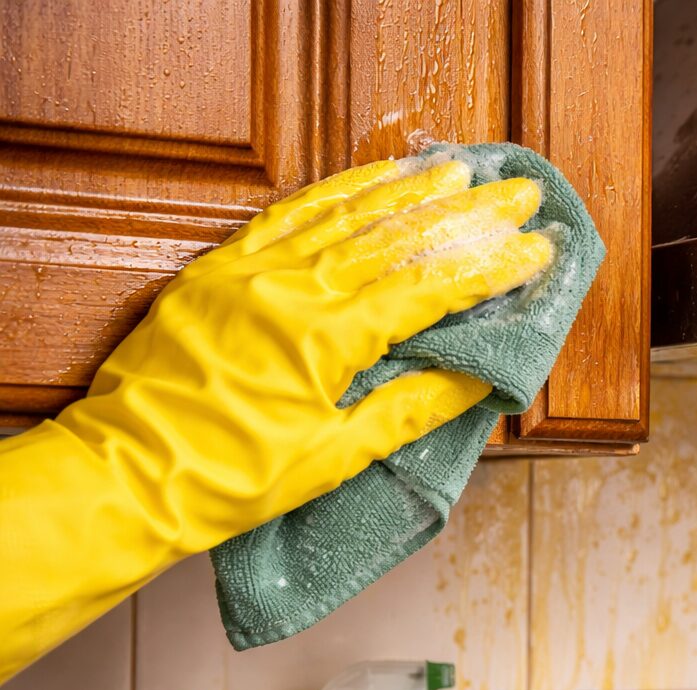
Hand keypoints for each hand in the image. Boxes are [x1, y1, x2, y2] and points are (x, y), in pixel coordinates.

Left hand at [72, 155, 553, 546]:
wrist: (129, 474)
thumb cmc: (229, 479)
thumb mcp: (333, 459)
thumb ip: (408, 410)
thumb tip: (475, 381)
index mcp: (326, 339)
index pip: (428, 289)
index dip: (488, 268)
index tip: (536, 249)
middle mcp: (291, 290)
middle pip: (396, 238)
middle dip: (464, 214)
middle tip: (516, 194)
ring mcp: (250, 273)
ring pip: (344, 215)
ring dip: (407, 191)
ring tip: (457, 172)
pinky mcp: (218, 271)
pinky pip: (286, 216)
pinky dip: (334, 194)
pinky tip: (370, 179)